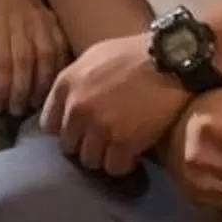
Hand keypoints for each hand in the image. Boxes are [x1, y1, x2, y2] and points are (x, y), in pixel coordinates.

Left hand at [0, 0, 67, 117]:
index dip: (0, 89)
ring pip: (45, 60)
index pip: (1, 64)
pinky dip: (58, 71)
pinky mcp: (57, 25)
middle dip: (20, 93)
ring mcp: (42, 25)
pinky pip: (62, 51)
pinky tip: (54, 86)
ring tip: (35, 104)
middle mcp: (20, 27)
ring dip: (41, 86)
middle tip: (17, 111)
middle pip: (23, 65)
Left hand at [42, 31, 187, 174]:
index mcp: (66, 84)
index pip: (49, 124)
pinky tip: (134, 154)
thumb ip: (77, 82)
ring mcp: (99, 126)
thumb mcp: (94, 57)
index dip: (66, 130)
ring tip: (120, 148)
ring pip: (90, 160)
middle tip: (105, 141)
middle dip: (85, 145)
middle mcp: (77, 107)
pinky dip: (125, 165)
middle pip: (69, 145)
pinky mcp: (123, 142)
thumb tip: (69, 103)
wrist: (172, 59)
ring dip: (105, 157)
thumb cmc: (135, 53)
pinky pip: (115, 167)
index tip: (81, 131)